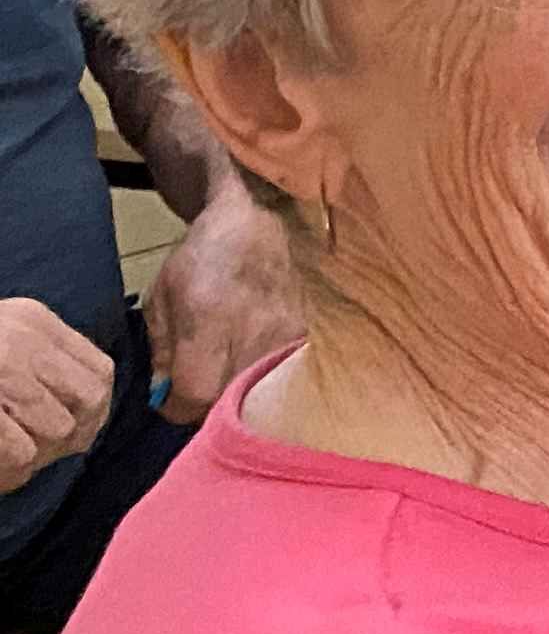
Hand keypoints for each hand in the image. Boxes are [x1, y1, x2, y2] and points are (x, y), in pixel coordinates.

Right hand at [0, 297, 115, 489]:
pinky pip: (19, 451)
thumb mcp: (2, 347)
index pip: (98, 373)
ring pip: (56, 429)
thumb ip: (39, 373)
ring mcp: (3, 365)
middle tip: (32, 455)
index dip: (92, 413)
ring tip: (5, 459)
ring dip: (31, 456)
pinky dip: (7, 468)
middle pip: (87, 403)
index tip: (71, 437)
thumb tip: (80, 429)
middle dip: (66, 438)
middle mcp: (21, 336)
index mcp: (31, 320)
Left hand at [144, 191, 301, 422]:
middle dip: (203, 404)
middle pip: (225, 403)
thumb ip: (161, 350)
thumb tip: (164, 392)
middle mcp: (250, 337)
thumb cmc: (200, 259)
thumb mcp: (161, 298)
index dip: (175, 405)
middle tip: (194, 387)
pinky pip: (276, 377)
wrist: (257, 228)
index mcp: (207, 324)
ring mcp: (283, 340)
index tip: (168, 398)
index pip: (193, 396)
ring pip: (254, 394)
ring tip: (222, 372)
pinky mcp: (302, 340)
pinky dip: (259, 377)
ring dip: (234, 392)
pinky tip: (249, 359)